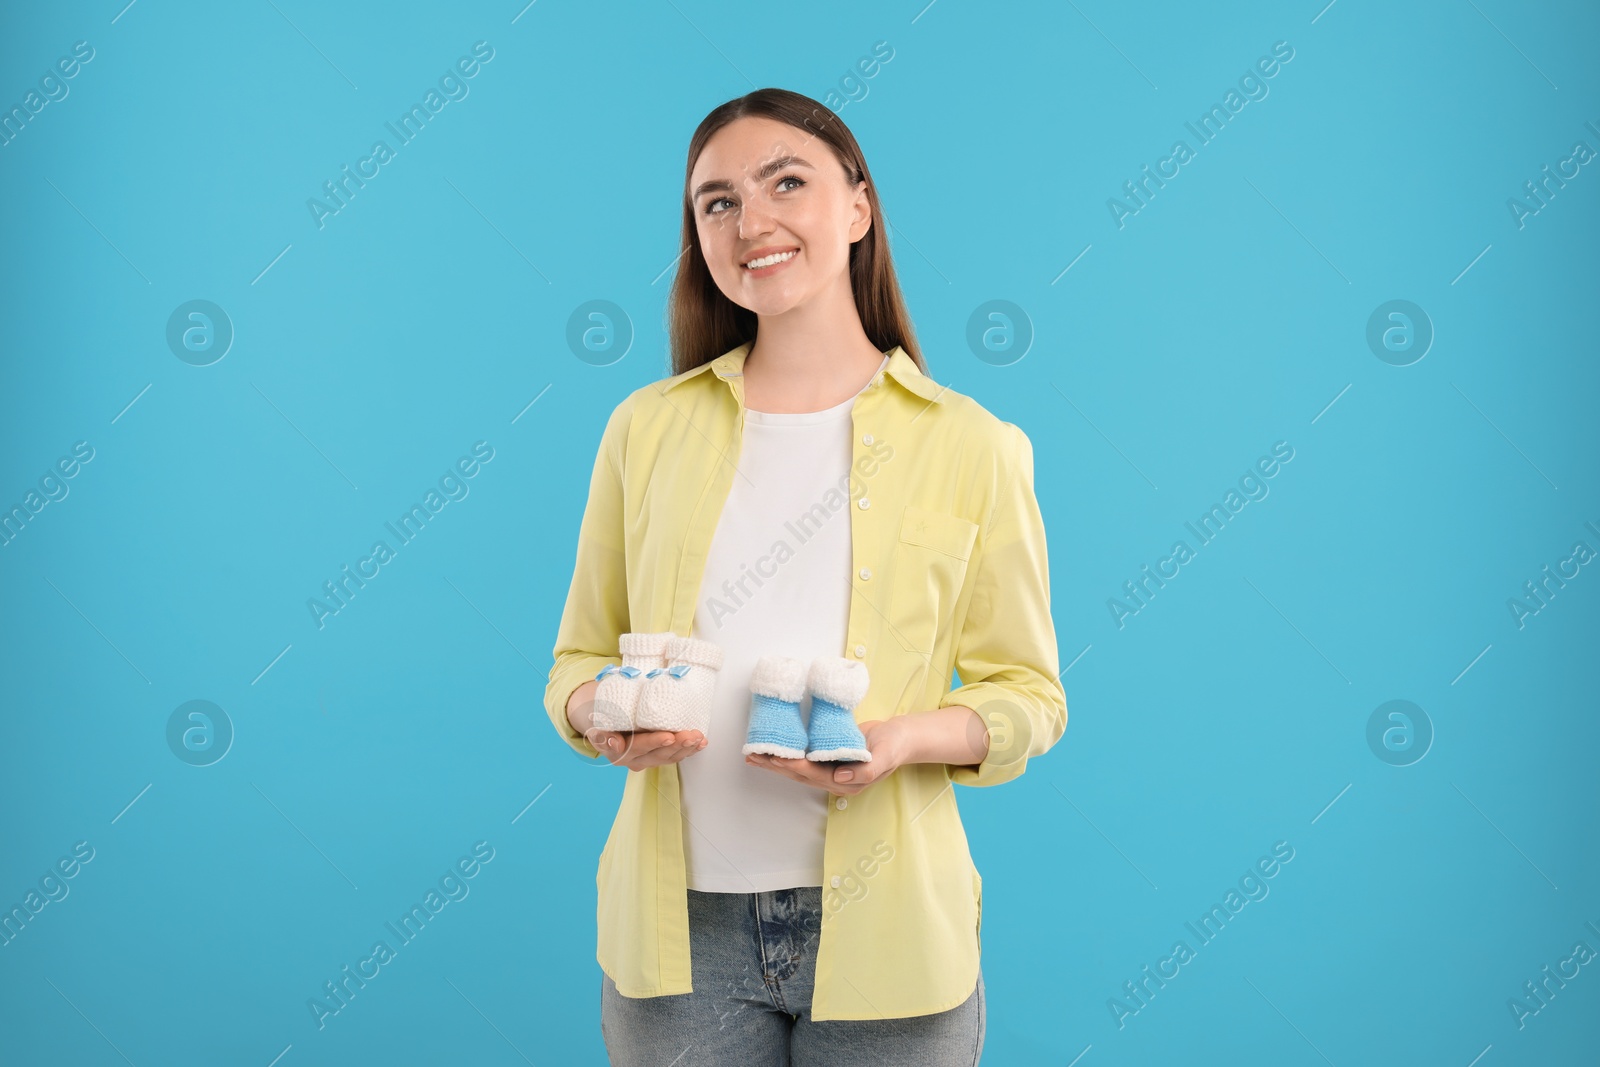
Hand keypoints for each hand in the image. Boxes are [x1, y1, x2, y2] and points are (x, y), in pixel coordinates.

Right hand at [585, 728, 707, 770]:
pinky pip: (676, 755)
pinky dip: (689, 749)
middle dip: (677, 745)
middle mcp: (636, 760)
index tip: (668, 736)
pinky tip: (701, 743)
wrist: (605, 723)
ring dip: (687, 748)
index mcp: (620, 754)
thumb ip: (602, 735)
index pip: (639, 747)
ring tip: (699, 738)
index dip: (654, 742)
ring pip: (670, 757)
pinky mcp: (660, 755)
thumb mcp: (596, 725)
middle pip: (659, 754)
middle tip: (691, 735)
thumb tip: (614, 745)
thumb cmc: (602, 721)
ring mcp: (649, 759)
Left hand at [744, 719, 904, 795]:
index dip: (794, 766)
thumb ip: (866, 770)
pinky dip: (787, 753)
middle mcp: (835, 778)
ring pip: (798, 768)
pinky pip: (804, 758)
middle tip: (754, 756)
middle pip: (799, 774)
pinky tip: (773, 748)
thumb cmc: (894, 745)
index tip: (777, 758)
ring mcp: (830, 769)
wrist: (899, 736)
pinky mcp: (828, 757)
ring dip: (776, 762)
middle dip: (776, 766)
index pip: (814, 775)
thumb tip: (839, 776)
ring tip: (754, 755)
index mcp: (848, 781)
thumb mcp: (885, 756)